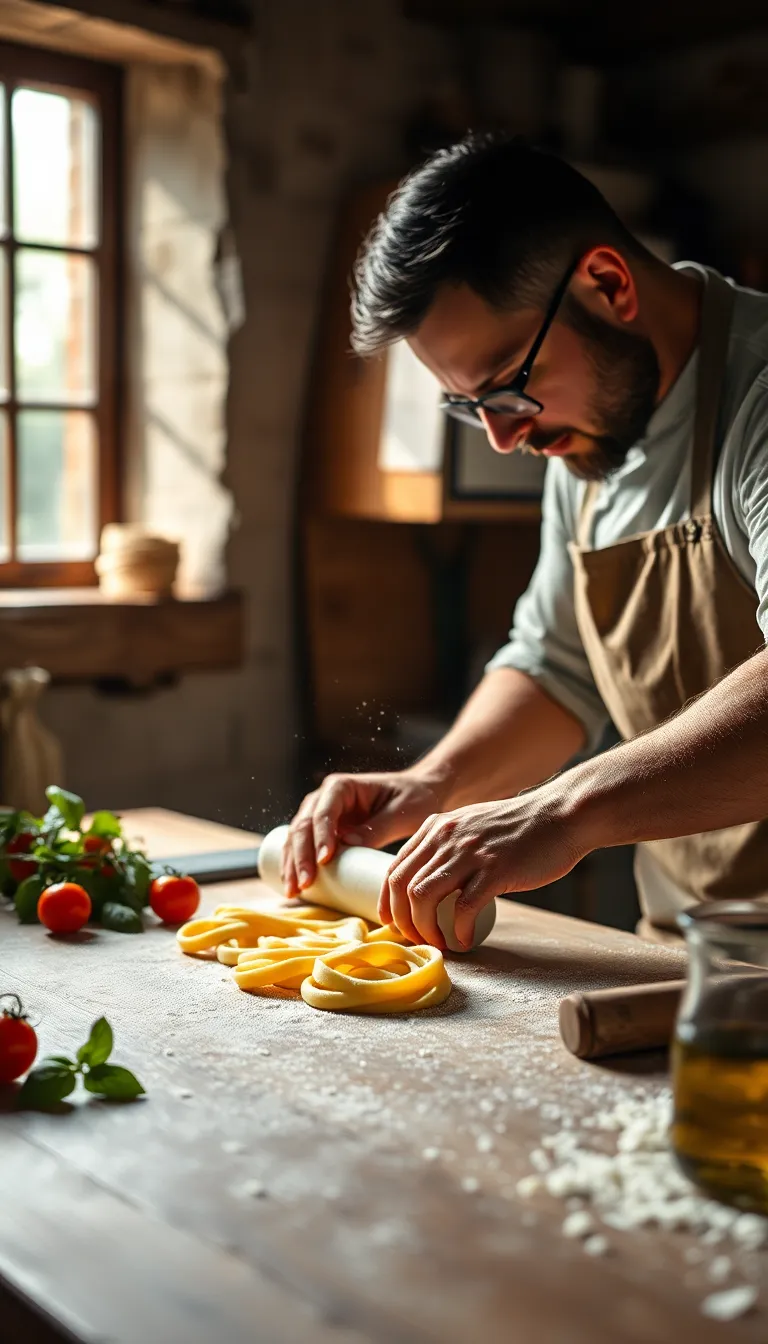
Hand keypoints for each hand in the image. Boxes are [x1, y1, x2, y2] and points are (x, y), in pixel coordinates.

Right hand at [281, 770, 445, 896]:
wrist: (419, 794)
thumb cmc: (414, 798)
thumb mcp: (402, 812)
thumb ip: (378, 827)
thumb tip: (348, 845)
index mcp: (341, 787)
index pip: (324, 812)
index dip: (321, 836)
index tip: (325, 860)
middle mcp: (324, 798)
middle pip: (303, 826)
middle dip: (301, 857)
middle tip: (305, 884)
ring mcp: (319, 815)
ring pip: (296, 839)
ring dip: (291, 865)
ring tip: (293, 892)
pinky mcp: (322, 833)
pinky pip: (302, 849)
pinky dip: (294, 866)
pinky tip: (292, 887)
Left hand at [379, 785, 586, 949]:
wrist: (561, 814)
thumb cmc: (519, 827)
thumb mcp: (471, 823)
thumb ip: (448, 842)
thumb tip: (431, 879)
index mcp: (436, 827)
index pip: (394, 869)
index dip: (388, 903)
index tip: (393, 924)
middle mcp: (446, 837)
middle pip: (402, 886)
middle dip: (402, 921)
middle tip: (417, 940)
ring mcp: (470, 852)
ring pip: (424, 898)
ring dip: (425, 929)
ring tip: (439, 943)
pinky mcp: (495, 869)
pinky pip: (465, 908)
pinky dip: (460, 931)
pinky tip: (465, 941)